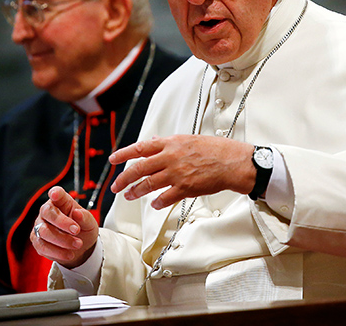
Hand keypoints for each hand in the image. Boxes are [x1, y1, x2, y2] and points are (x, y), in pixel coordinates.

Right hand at [30, 186, 98, 268]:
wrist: (79, 248)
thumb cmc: (83, 229)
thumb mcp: (90, 223)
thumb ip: (85, 217)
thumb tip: (78, 213)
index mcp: (61, 202)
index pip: (56, 193)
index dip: (55, 193)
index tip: (56, 194)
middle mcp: (47, 211)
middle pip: (47, 212)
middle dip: (62, 222)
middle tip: (77, 230)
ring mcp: (39, 225)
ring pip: (44, 231)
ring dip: (62, 240)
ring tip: (78, 244)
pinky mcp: (37, 241)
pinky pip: (42, 246)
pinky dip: (57, 252)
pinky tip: (69, 254)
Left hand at [109, 135, 255, 208]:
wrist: (232, 162)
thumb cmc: (214, 149)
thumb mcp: (189, 139)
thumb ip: (169, 142)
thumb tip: (155, 139)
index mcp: (170, 143)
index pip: (140, 147)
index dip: (123, 154)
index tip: (112, 160)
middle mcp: (170, 157)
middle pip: (139, 168)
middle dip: (123, 179)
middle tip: (115, 187)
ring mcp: (177, 173)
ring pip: (148, 184)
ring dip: (136, 191)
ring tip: (129, 196)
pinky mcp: (186, 188)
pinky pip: (165, 197)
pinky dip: (157, 202)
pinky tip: (154, 204)